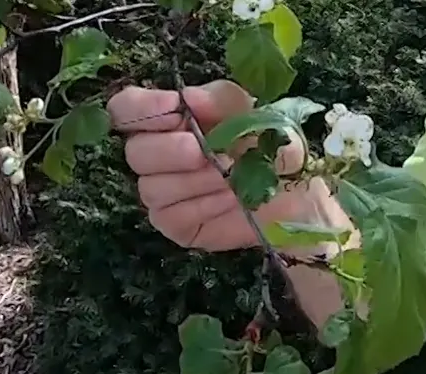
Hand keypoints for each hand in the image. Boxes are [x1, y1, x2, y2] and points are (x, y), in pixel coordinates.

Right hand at [107, 80, 310, 251]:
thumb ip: (221, 99)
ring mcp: (163, 193)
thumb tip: (189, 97)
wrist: (299, 198)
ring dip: (197, 182)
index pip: (126, 109)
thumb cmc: (273, 150)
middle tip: (206, 154)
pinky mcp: (176, 224)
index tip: (175, 110)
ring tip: (232, 180)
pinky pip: (171, 216)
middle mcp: (158, 156)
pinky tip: (228, 201)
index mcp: (171, 120)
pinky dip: (203, 207)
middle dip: (173, 151)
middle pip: (135, 152)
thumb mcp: (255, 113)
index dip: (143, 109)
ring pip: (152, 187)